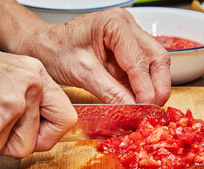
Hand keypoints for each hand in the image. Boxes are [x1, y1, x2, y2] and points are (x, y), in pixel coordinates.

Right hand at [0, 37, 76, 161]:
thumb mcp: (5, 73)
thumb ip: (26, 99)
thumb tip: (39, 129)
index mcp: (35, 76)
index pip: (65, 118)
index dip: (50, 136)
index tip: (38, 139)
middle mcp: (27, 90)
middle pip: (28, 146)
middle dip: (2, 144)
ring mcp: (7, 108)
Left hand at [22, 7, 170, 104]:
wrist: (45, 46)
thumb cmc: (56, 50)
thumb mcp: (82, 73)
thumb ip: (110, 91)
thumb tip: (132, 108)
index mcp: (114, 25)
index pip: (139, 60)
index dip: (146, 87)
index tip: (146, 107)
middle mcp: (127, 27)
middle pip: (157, 58)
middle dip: (158, 86)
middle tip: (152, 110)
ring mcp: (130, 38)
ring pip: (155, 64)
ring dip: (153, 87)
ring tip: (146, 107)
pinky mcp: (128, 51)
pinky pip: (144, 70)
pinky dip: (144, 87)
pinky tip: (139, 101)